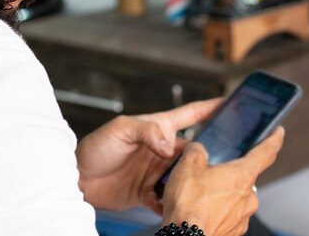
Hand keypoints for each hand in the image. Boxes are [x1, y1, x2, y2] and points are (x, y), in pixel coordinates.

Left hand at [75, 98, 223, 213]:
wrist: (76, 179)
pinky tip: (181, 206)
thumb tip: (168, 145)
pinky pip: (169, 199)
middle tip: (229, 160)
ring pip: (186, 175)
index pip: (191, 114)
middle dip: (212, 154)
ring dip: (195, 180)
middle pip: (195, 150)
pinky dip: (175, 203)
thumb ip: (146, 132)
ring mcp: (157, 172)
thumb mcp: (119, 130)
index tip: (232, 103)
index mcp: (158, 128)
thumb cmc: (94, 148)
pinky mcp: (149, 193)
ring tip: (208, 186)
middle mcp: (161, 150)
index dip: (212, 108)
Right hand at [162, 127, 284, 235]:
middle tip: (207, 171)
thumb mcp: (188, 164)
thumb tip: (197, 149)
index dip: (273, 139)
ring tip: (197, 193)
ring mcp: (242, 216)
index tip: (278, 133)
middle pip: (243, 176)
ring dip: (219, 192)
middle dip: (227, 172)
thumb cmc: (190, 204)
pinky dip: (215, 209)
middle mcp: (248, 196)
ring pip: (233, 196)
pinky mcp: (233, 231)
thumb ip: (197, 150)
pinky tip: (198, 208)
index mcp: (242, 175)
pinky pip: (226, 213)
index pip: (266, 152)